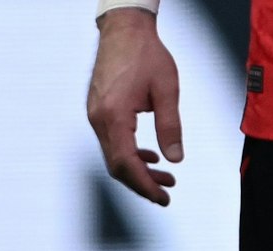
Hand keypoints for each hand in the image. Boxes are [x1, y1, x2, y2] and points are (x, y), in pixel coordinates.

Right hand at [86, 8, 182, 205]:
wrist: (125, 31)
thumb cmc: (147, 56)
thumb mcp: (167, 92)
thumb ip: (170, 127)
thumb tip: (175, 159)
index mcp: (114, 115)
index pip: (126, 163)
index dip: (144, 185)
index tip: (163, 198)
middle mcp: (99, 118)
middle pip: (117, 165)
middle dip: (142, 183)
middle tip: (167, 194)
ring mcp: (96, 114)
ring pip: (114, 155)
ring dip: (138, 170)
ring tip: (166, 178)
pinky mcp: (100, 110)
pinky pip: (113, 141)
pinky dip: (131, 154)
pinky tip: (151, 157)